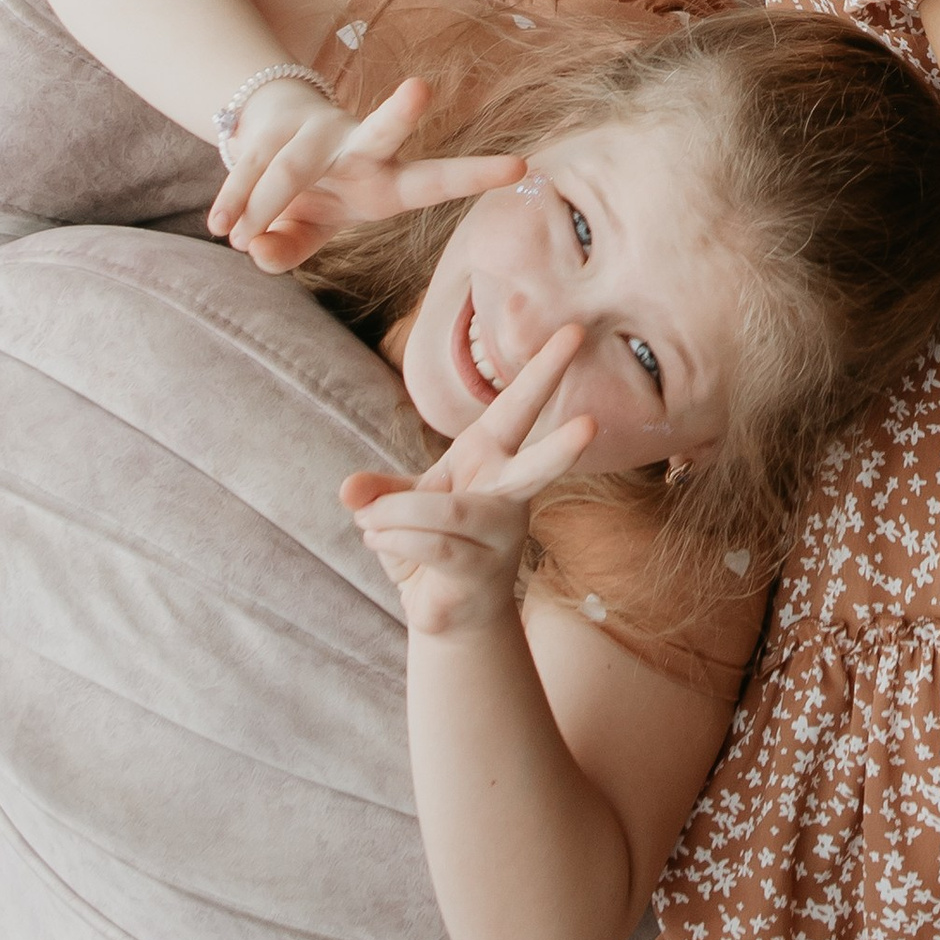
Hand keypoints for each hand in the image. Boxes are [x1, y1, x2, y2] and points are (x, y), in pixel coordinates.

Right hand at [211, 75, 521, 271]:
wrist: (267, 137)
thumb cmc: (313, 195)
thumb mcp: (309, 233)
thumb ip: (289, 251)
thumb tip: (256, 250)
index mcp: (388, 181)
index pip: (436, 179)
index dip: (475, 175)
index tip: (521, 167)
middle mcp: (357, 149)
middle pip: (381, 131)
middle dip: (398, 113)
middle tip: (419, 89)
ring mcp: (313, 134)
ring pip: (290, 168)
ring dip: (264, 204)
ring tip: (235, 237)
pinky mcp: (269, 129)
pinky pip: (247, 170)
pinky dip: (233, 201)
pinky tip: (221, 225)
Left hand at [342, 324, 597, 636]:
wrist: (447, 609)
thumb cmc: (428, 542)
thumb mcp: (397, 505)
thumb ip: (378, 492)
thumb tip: (349, 490)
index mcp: (491, 455)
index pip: (519, 406)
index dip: (543, 369)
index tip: (573, 330)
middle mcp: (507, 493)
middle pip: (534, 466)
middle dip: (561, 448)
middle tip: (590, 425)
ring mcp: (501, 536)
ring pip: (453, 513)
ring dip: (399, 514)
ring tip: (370, 521)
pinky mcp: (483, 571)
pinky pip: (434, 545)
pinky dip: (394, 537)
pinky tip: (378, 539)